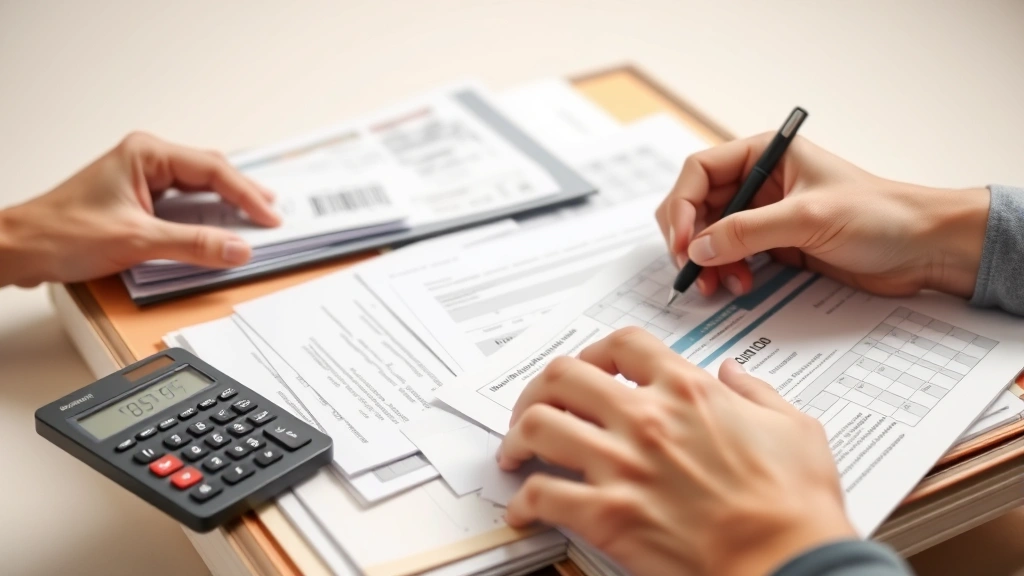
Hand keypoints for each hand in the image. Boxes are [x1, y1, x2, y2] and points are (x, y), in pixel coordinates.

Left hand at [0, 132, 279, 286]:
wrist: (21, 249)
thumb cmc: (61, 233)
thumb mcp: (138, 241)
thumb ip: (194, 245)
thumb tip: (236, 247)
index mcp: (146, 154)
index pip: (213, 169)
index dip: (246, 195)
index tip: (268, 216)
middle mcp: (146, 161)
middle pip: (211, 173)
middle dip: (243, 195)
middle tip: (271, 216)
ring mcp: (142, 180)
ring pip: (199, 188)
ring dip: (226, 206)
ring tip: (255, 219)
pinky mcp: (139, 201)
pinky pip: (184, 204)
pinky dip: (206, 217)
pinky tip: (220, 229)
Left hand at [499, 328, 855, 575]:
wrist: (791, 565)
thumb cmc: (795, 507)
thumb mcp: (795, 428)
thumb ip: (756, 392)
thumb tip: (734, 372)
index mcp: (689, 391)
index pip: (623, 343)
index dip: (596, 352)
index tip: (589, 368)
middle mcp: (647, 419)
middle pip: (563, 376)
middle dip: (539, 388)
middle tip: (535, 407)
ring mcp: (623, 465)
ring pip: (538, 426)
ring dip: (517, 437)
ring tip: (516, 452)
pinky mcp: (608, 515)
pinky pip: (542, 495)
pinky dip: (523, 503)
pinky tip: (524, 511)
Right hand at [655, 134, 989, 298]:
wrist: (924, 248)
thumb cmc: (880, 215)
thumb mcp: (808, 218)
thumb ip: (748, 231)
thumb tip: (697, 248)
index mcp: (765, 154)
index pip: (699, 171)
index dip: (681, 206)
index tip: (682, 242)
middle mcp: (759, 181)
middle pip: (697, 205)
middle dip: (690, 239)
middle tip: (692, 270)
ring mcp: (766, 214)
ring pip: (711, 235)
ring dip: (707, 261)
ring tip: (719, 285)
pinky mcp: (776, 244)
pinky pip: (733, 256)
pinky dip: (727, 272)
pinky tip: (740, 285)